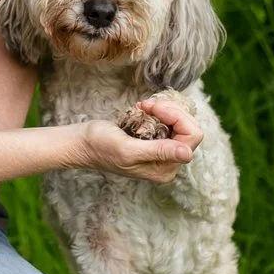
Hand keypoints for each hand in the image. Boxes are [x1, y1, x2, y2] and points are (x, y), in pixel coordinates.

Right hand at [75, 94, 201, 181]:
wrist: (82, 143)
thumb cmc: (100, 147)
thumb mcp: (129, 149)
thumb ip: (159, 151)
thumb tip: (188, 154)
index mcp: (165, 169)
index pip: (191, 138)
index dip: (177, 118)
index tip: (153, 108)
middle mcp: (167, 162)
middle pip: (189, 129)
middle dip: (171, 111)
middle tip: (148, 104)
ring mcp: (162, 150)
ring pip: (180, 122)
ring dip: (163, 109)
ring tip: (143, 106)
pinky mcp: (155, 139)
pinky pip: (169, 120)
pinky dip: (157, 110)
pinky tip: (141, 109)